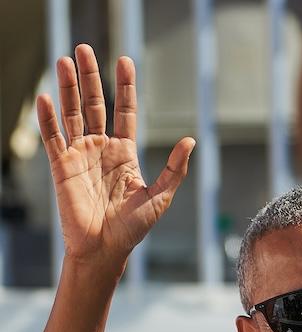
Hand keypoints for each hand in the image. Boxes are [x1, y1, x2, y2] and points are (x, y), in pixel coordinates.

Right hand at [37, 44, 193, 265]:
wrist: (105, 250)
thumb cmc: (134, 228)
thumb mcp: (161, 196)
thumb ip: (175, 169)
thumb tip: (191, 141)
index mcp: (125, 153)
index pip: (124, 111)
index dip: (124, 87)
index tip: (125, 61)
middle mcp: (101, 149)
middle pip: (94, 104)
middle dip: (89, 77)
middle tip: (84, 49)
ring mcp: (80, 155)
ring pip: (72, 114)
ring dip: (68, 88)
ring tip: (65, 60)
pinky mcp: (61, 167)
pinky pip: (53, 137)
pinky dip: (48, 118)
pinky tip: (47, 97)